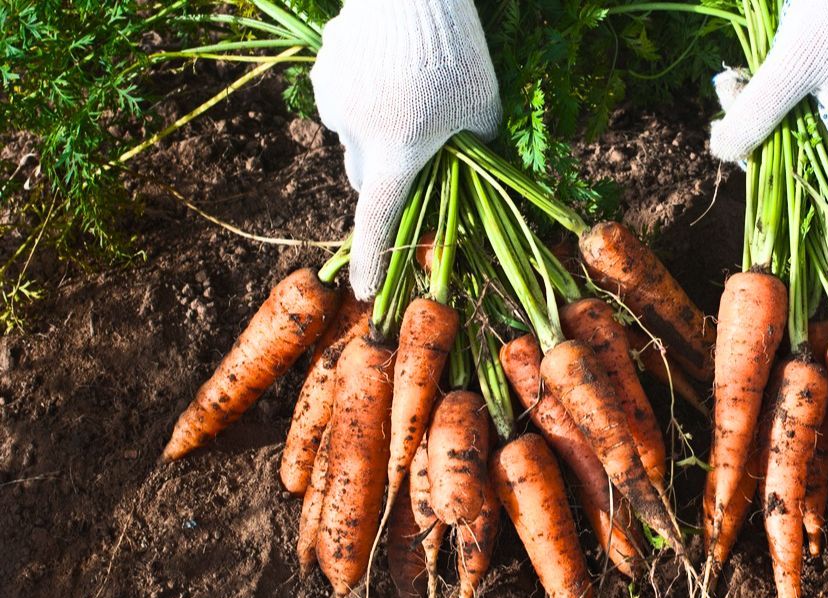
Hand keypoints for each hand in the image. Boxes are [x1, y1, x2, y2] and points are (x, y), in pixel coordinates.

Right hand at [311, 0, 499, 298]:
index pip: (378, 222)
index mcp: (396, 155)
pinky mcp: (324, 70)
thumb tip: (465, 163)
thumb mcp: (483, 109)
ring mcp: (334, 102)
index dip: (371, 260)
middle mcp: (356, 136)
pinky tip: (390, 64)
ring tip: (412, 89)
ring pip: (354, 134)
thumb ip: (473, 147)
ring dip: (379, 129)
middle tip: (420, 153)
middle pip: (367, 177)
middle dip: (389, 176)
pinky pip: (344, 96)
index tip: (362, 292)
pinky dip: (364, 93)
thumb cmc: (459, 54)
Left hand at [709, 0, 827, 188]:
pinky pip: (793, 73)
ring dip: (757, 100)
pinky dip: (765, 74)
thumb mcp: (788, 67)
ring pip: (795, 103)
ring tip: (729, 86)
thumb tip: (722, 153)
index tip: (777, 195)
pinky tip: (740, 69)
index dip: (820, 195)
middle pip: (808, 136)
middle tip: (729, 121)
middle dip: (764, 134)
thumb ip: (757, 113)